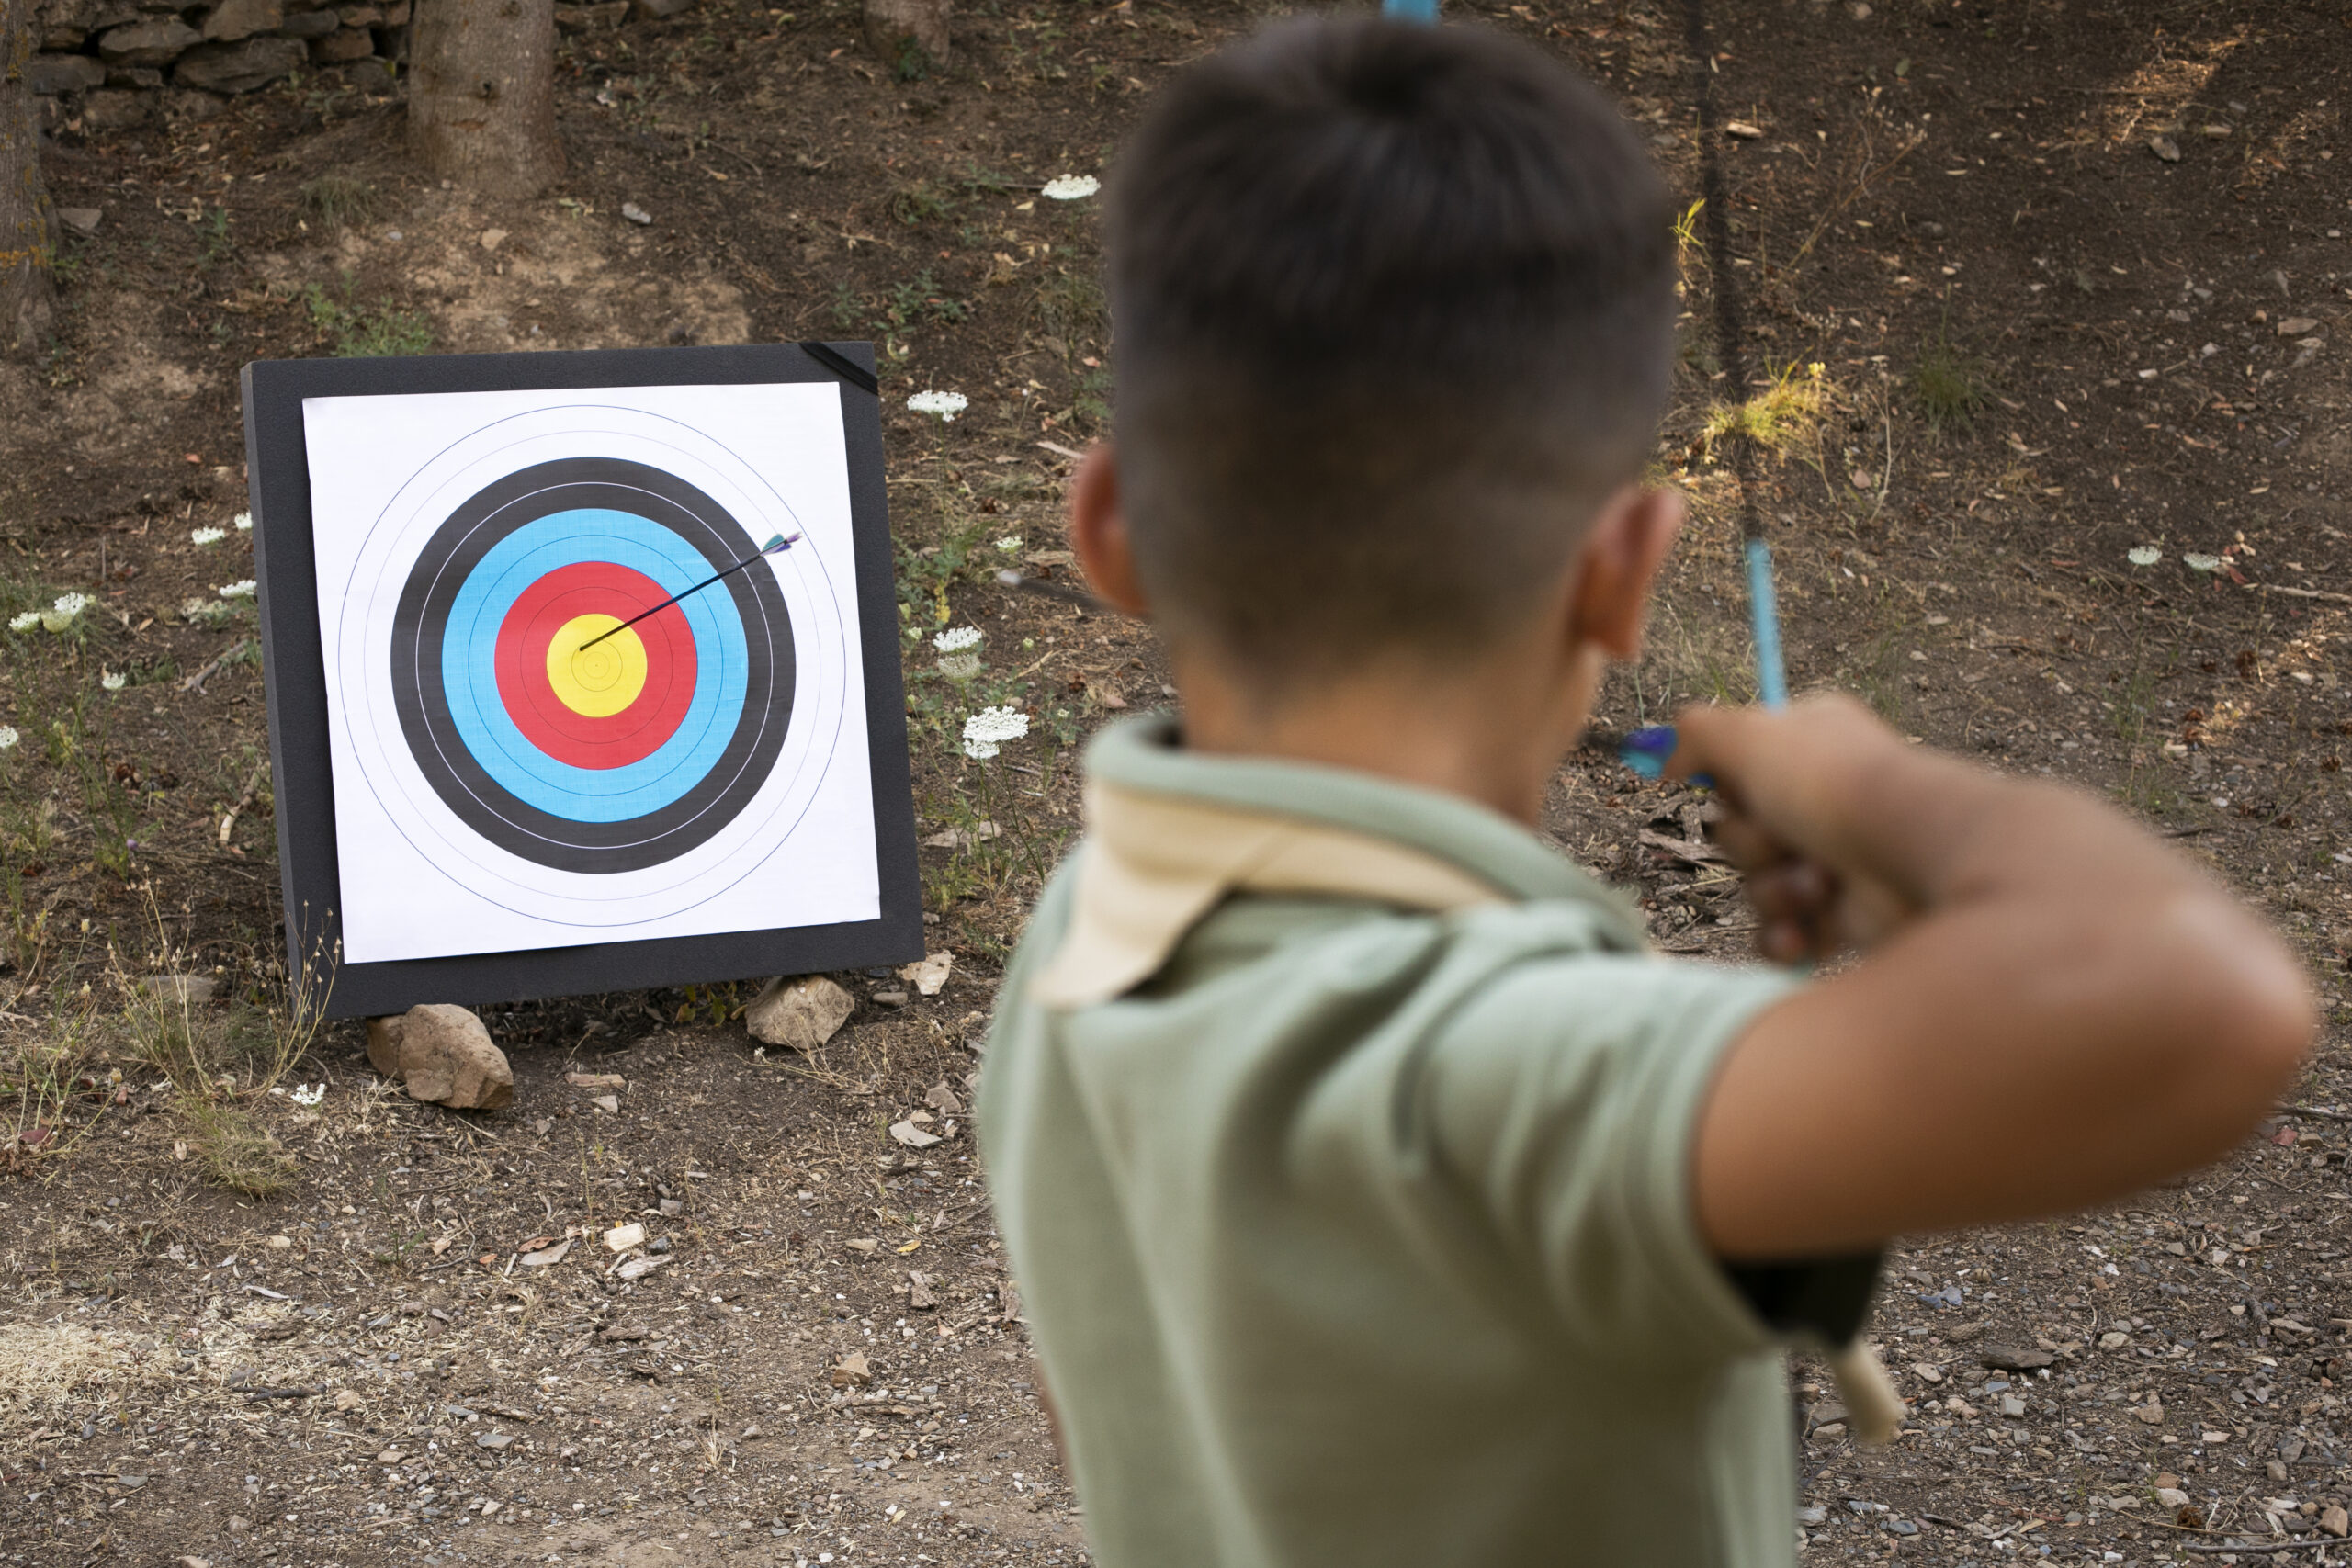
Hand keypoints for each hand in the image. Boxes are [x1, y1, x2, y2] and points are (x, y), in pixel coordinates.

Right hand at [1666, 695, 1928, 962]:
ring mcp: (1837, 857)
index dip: (1728, 784)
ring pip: (1757, 884)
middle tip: (1784, 839)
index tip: (1734, 788)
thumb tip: (1660, 755)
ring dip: (1773, 890)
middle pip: (1739, 830)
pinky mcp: (1844, 916)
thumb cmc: (1835, 787)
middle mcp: (1826, 798)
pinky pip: (1781, 932)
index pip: (1739, 765)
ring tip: (1815, 886)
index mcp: (1810, 744)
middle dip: (1750, 845)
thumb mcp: (1750, 735)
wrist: (1914, 862)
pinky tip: (1805, 933)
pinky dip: (1786, 935)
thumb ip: (1694, 735)